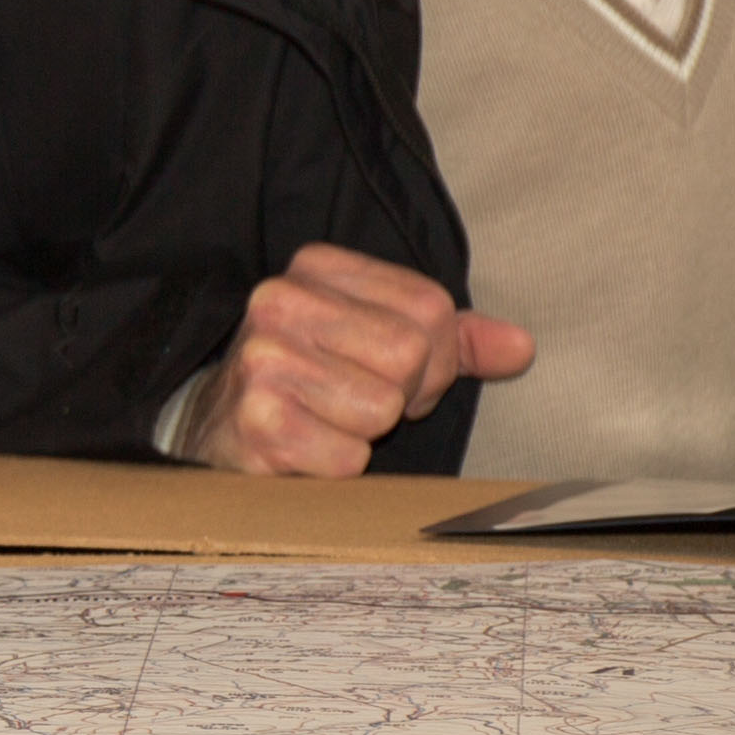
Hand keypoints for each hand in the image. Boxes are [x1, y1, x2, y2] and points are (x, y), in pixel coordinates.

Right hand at [176, 244, 536, 477]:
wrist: (215, 434)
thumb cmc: (308, 386)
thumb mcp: (375, 342)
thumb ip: (451, 340)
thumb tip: (519, 348)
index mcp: (316, 266)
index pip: (431, 309)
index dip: (432, 361)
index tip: (388, 376)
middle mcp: (280, 300)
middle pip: (409, 355)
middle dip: (401, 397)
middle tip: (357, 405)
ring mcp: (261, 359)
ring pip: (381, 408)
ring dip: (364, 434)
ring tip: (325, 423)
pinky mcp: (255, 421)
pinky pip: (349, 457)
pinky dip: (337, 467)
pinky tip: (304, 451)